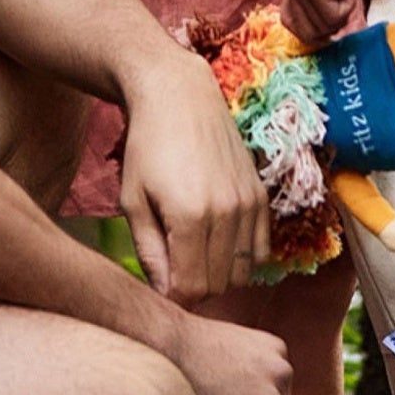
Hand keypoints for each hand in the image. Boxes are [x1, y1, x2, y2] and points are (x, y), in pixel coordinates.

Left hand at [116, 51, 267, 303]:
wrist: (179, 95)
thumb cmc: (146, 147)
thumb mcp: (133, 201)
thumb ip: (150, 253)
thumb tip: (165, 295)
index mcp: (190, 217)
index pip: (190, 291)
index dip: (172, 300)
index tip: (158, 289)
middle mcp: (227, 213)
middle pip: (217, 286)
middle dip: (193, 290)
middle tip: (171, 270)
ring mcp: (249, 204)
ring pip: (241, 273)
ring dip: (217, 276)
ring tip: (191, 256)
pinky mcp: (260, 195)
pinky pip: (261, 250)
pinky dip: (240, 259)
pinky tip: (216, 244)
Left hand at [283, 0, 379, 46]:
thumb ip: (332, 4)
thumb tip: (343, 35)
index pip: (293, 25)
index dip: (318, 30)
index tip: (339, 19)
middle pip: (307, 33)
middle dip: (332, 26)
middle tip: (347, 2)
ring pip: (321, 27)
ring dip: (342, 15)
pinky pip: (332, 16)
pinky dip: (347, 7)